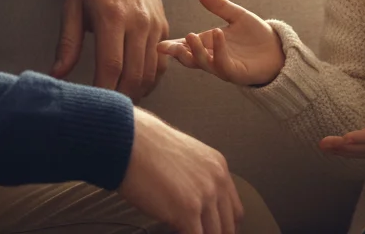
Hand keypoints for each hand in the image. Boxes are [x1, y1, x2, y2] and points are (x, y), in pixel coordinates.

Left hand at [51, 0, 168, 102]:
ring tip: (118, 102)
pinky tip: (134, 84)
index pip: (112, 67)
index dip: (103, 93)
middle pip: (135, 76)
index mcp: (113, 16)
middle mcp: (139, 22)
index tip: (92, 107)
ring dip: (136, 93)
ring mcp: (155, 24)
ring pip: (151, 73)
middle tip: (105, 112)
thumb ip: (68, 42)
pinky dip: (150, 78)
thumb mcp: (73, 4)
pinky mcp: (163, 25)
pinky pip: (161, 61)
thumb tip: (58, 75)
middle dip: (120, 100)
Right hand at [118, 107, 244, 233]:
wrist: (129, 141)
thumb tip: (198, 208)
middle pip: (228, 227)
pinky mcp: (188, 211)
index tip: (215, 232)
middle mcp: (216, 180)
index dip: (225, 228)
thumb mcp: (185, 157)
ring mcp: (204, 196)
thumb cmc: (147, 146)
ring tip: (184, 233)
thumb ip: (197, 180)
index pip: (235, 211)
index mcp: (218, 166)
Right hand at [156, 0, 285, 86]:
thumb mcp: (237, 16)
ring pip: (205, 64)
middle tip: (169, 46)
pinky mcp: (238, 73)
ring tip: (191, 35)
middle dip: (179, 53)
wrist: (278, 49)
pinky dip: (219, 50)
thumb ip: (220, 7)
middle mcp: (214, 58)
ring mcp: (225, 67)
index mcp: (210, 45)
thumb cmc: (256, 35)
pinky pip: (224, 64)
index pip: (187, 47)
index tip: (159, 46)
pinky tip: (218, 34)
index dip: (173, 47)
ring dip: (196, 52)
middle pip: (191, 59)